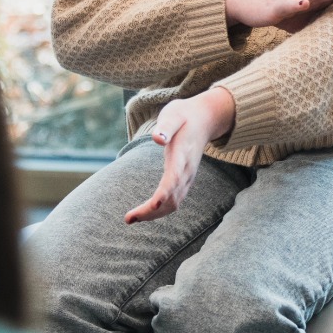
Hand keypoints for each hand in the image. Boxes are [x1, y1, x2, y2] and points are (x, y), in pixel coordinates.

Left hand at [126, 88, 235, 223]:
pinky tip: (143, 213)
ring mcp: (188, 178)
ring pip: (173, 204)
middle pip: (172, 198)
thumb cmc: (184, 116)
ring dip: (153, 214)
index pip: (175, 177)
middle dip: (151, 211)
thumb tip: (157, 138)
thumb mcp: (174, 114)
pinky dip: (158, 211)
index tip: (153, 204)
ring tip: (130, 219)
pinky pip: (174, 202)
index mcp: (183, 155)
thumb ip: (166, 126)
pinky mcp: (184, 181)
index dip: (165, 192)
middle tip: (128, 218)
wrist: (205, 119)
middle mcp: (187, 171)